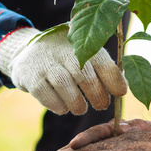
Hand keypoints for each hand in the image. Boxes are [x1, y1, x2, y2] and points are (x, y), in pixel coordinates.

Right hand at [0, 28, 126, 114]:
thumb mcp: (83, 53)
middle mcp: (61, 49)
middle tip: (101, 105)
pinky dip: (58, 105)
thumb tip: (123, 87)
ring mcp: (44, 62)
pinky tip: (63, 107)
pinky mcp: (30, 76)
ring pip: (64, 84)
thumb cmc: (65, 57)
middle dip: (97, 95)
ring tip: (81, 109)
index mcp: (80, 42)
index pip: (101, 61)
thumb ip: (103, 66)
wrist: (27, 51)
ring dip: (77, 103)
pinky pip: (45, 94)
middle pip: (84, 74)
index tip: (120, 93)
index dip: (114, 80)